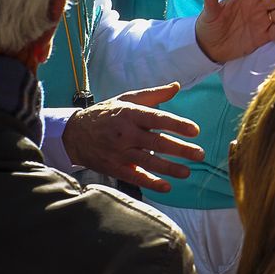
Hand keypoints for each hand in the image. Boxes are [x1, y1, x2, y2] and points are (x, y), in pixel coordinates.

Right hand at [62, 83, 204, 193]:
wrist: (74, 133)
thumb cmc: (107, 113)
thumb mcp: (127, 99)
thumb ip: (153, 95)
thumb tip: (177, 86)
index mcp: (131, 114)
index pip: (157, 119)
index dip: (177, 125)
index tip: (195, 130)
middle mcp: (126, 133)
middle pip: (157, 142)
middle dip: (180, 149)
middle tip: (200, 154)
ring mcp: (119, 152)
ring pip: (148, 161)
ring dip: (169, 168)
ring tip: (187, 172)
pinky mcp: (114, 167)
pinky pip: (134, 176)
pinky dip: (150, 182)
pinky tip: (166, 187)